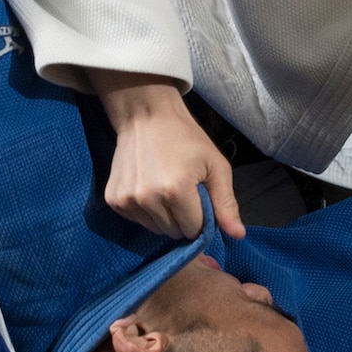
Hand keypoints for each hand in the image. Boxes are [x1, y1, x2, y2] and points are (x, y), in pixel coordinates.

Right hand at [89, 70, 245, 239]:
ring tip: (164, 188)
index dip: (200, 217)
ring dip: (163, 217)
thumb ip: (226, 203)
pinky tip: (148, 187)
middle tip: (182, 191)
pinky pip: (137, 220)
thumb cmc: (186, 139)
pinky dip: (146, 211)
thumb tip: (239, 235)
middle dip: (182, 219)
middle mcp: (148, 199)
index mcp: (176, 191)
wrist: (146, 116)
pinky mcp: (113, 200)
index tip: (198, 197)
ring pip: (154, 229)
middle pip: (173, 232)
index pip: (194, 230)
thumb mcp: (216, 166)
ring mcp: (127, 200)